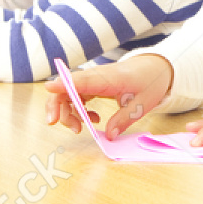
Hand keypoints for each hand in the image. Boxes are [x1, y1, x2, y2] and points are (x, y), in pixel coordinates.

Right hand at [44, 54, 173, 137]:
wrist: (154, 67)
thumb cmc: (149, 81)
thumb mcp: (142, 104)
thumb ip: (124, 119)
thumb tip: (110, 136)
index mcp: (108, 78)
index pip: (81, 80)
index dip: (63, 84)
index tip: (48, 88)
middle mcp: (95, 77)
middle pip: (65, 88)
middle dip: (58, 108)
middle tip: (70, 129)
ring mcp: (91, 80)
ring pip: (67, 94)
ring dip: (68, 114)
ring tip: (80, 128)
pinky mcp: (91, 85)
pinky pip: (75, 97)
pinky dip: (77, 110)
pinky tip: (92, 119)